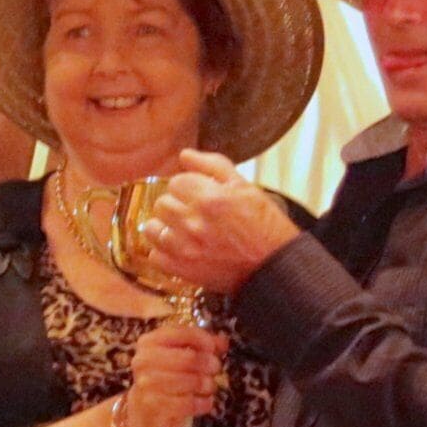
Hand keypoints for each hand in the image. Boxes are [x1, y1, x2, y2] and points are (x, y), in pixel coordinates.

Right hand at [114, 320, 228, 426]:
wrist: (142, 411)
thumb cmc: (164, 379)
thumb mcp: (177, 357)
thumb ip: (200, 347)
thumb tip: (222, 342)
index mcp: (148, 342)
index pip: (180, 332)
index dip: (203, 339)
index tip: (213, 348)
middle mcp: (144, 360)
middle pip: (189, 358)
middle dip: (209, 364)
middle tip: (215, 368)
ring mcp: (147, 384)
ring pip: (191, 381)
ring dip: (208, 384)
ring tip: (209, 386)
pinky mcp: (154, 406)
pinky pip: (189, 403)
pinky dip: (203, 403)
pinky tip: (204, 402)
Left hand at [146, 152, 300, 293]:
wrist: (274, 267)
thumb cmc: (264, 227)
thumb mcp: (245, 187)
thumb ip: (212, 166)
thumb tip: (185, 155)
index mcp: (209, 199)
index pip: (177, 181)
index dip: (188, 187)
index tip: (199, 195)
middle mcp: (193, 223)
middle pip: (162, 203)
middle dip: (177, 205)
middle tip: (195, 214)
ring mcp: (184, 249)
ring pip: (152, 228)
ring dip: (165, 227)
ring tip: (184, 232)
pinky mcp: (181, 270)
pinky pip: (154, 256)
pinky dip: (164, 253)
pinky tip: (182, 250)